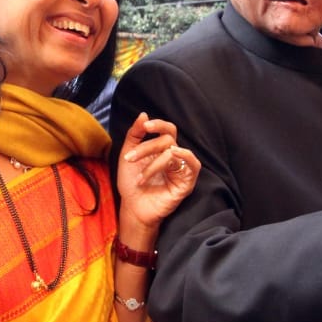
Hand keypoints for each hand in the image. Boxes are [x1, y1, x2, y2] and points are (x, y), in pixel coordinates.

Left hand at [115, 112, 199, 234]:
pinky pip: (193, 164)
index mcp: (162, 149)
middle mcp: (174, 156)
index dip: (159, 124)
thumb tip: (143, 114)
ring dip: (154, 162)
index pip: (167, 129)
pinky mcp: (187, 182)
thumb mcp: (127, 155)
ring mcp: (181, 169)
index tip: (145, 126)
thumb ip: (134, 134)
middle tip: (130, 159)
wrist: (132, 208)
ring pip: (174, 151)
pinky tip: (170, 157)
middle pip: (167, 140)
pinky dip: (183, 156)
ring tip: (140, 177)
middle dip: (146, 148)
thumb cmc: (131, 183)